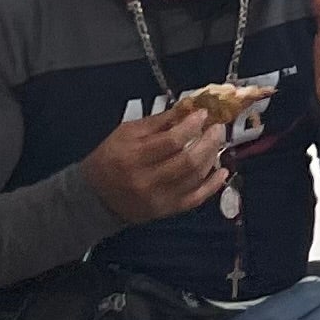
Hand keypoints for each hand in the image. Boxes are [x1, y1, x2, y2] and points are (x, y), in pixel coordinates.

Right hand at [80, 104, 229, 225]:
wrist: (95, 197)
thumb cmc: (110, 159)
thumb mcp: (126, 133)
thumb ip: (158, 122)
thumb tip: (187, 109)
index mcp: (133, 157)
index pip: (171, 141)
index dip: (191, 126)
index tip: (203, 114)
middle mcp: (147, 180)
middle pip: (188, 161)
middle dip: (208, 141)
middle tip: (217, 128)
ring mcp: (159, 198)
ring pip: (195, 178)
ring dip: (212, 157)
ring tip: (216, 142)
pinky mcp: (167, 210)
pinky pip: (196, 199)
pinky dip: (214, 185)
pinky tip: (223, 170)